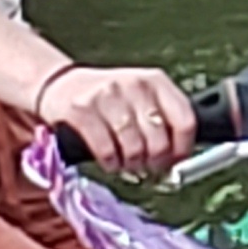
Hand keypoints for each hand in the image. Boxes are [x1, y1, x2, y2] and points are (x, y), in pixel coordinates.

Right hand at [27, 59, 196, 172]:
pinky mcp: (81, 110)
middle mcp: (135, 85)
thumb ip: (163, 122)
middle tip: (146, 167)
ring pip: (134, 149)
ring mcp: (107, 96)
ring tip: (126, 164)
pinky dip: (111, 164)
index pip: (186, 121)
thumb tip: (179, 161)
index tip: (176, 162)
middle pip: (160, 141)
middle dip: (155, 163)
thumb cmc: (109, 99)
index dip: (183, 149)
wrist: (61, 85)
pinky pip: (107, 151)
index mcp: (156, 81)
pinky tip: (110, 162)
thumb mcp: (142, 99)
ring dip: (131, 165)